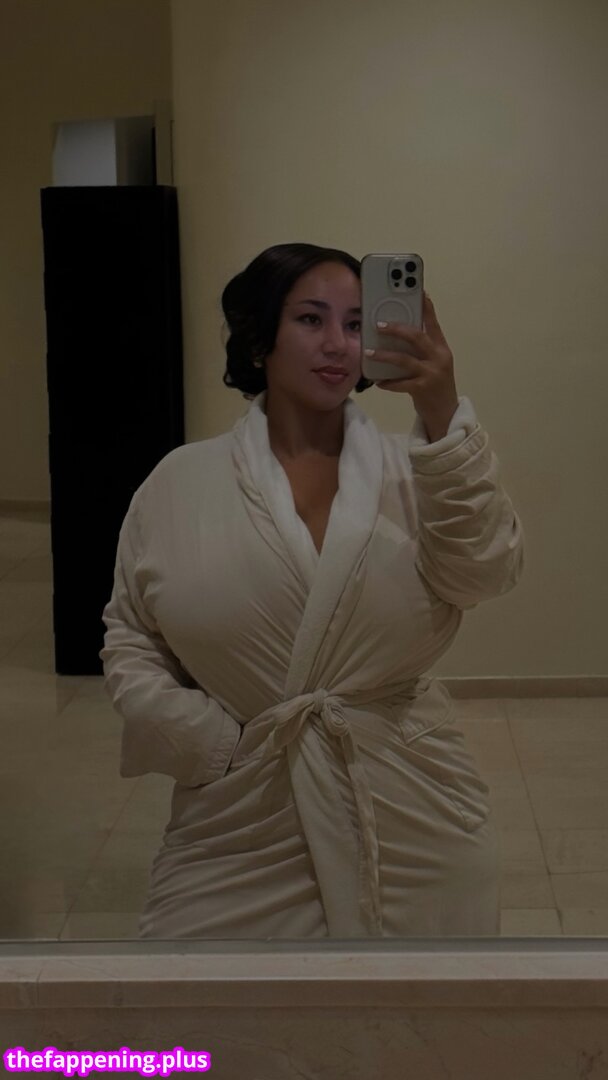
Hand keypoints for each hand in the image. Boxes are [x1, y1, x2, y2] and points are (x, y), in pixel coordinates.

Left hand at [365, 293, 458, 441]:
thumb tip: (395, 333)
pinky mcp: (423, 389)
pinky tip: (377, 382)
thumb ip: (420, 349)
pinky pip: (401, 383)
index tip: (417, 290)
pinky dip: (388, 382)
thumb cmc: (435, 384)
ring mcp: (432, 373)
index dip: (425, 306)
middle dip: (397, 328)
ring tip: (368, 353)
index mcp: (441, 347)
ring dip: (384, 356)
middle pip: (417, 336)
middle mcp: (439, 357)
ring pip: (405, 360)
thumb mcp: (433, 363)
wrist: (446, 413)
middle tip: (378, 324)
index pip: (433, 322)